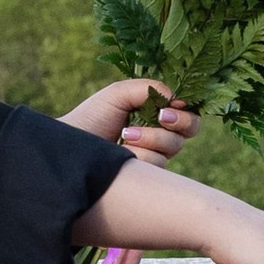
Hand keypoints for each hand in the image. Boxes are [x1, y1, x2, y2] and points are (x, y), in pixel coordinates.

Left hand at [61, 77, 197, 167]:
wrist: (72, 145)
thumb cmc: (93, 116)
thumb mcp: (119, 94)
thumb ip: (150, 89)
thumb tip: (177, 97)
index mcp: (157, 112)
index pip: (187, 109)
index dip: (186, 107)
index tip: (173, 103)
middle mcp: (160, 133)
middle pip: (192, 128)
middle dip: (180, 121)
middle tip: (161, 117)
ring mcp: (155, 154)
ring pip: (173, 145)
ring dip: (151, 137)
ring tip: (125, 134)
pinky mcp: (147, 174)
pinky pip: (158, 162)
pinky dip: (141, 153)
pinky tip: (123, 151)